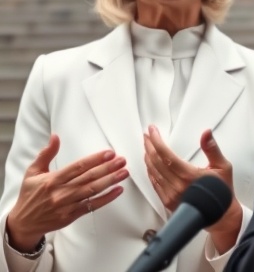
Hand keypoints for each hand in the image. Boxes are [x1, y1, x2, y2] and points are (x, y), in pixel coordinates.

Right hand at [6, 134, 127, 251]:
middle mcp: (60, 192)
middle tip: (122, 160)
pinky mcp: (71, 216)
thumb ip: (46, 154)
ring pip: (92, 191)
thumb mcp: (33, 172)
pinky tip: (118, 190)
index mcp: (52, 180)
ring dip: (110, 181)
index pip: (77, 167)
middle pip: (88, 178)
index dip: (94, 159)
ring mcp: (67, 205)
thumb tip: (55, 136)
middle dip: (107, 168)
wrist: (24, 223)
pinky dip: (106, 198)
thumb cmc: (29, 195)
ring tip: (124, 172)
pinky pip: (92, 206)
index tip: (109, 153)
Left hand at [143, 126, 241, 252]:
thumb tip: (206, 133)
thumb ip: (212, 148)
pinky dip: (150, 171)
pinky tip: (150, 164)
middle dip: (149, 146)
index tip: (153, 132)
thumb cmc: (221, 191)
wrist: (220, 215)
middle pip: (156, 162)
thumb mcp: (222, 166)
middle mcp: (177, 186)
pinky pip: (154, 183)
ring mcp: (170, 195)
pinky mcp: (167, 201)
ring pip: (152, 172)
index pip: (166, 155)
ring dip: (147, 157)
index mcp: (189, 175)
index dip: (156, 141)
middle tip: (147, 136)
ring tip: (147, 147)